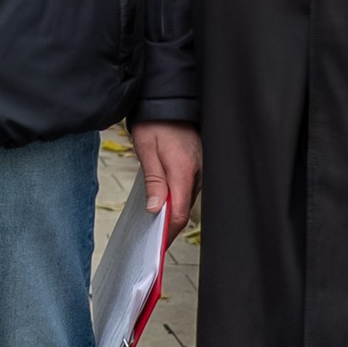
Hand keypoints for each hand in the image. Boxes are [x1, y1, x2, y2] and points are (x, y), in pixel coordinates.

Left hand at [131, 119, 201, 242]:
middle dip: (169, 225)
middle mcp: (197, 172)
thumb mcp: (147, 150)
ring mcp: (200, 170)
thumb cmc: (156, 122)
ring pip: (186, 199)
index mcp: (183, 170)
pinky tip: (164, 201)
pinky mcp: (199, 166)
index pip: (180, 212)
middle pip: (184, 209)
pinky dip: (177, 198)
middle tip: (152, 239)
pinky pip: (188, 188)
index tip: (159, 245)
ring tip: (155, 222)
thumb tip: (157, 210)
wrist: (169, 101)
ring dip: (173, 210)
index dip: (169, 232)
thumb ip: (154, 182)